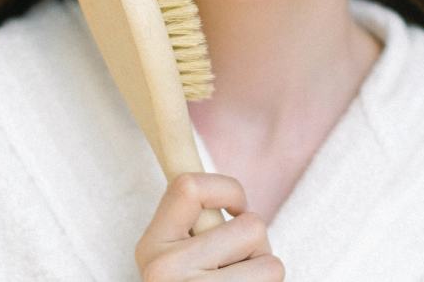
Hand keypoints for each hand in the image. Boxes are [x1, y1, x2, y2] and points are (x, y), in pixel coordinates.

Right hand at [135, 173, 284, 279]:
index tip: (237, 208)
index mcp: (151, 245)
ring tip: (243, 281)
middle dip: (257, 243)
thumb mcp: (178, 256)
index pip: (188, 186)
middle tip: (241, 264)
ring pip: (270, 260)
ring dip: (265, 267)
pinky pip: (272, 278)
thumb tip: (205, 154)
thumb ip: (196, 222)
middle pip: (249, 226)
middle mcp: (163, 270)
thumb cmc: (195, 281)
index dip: (228, 188)